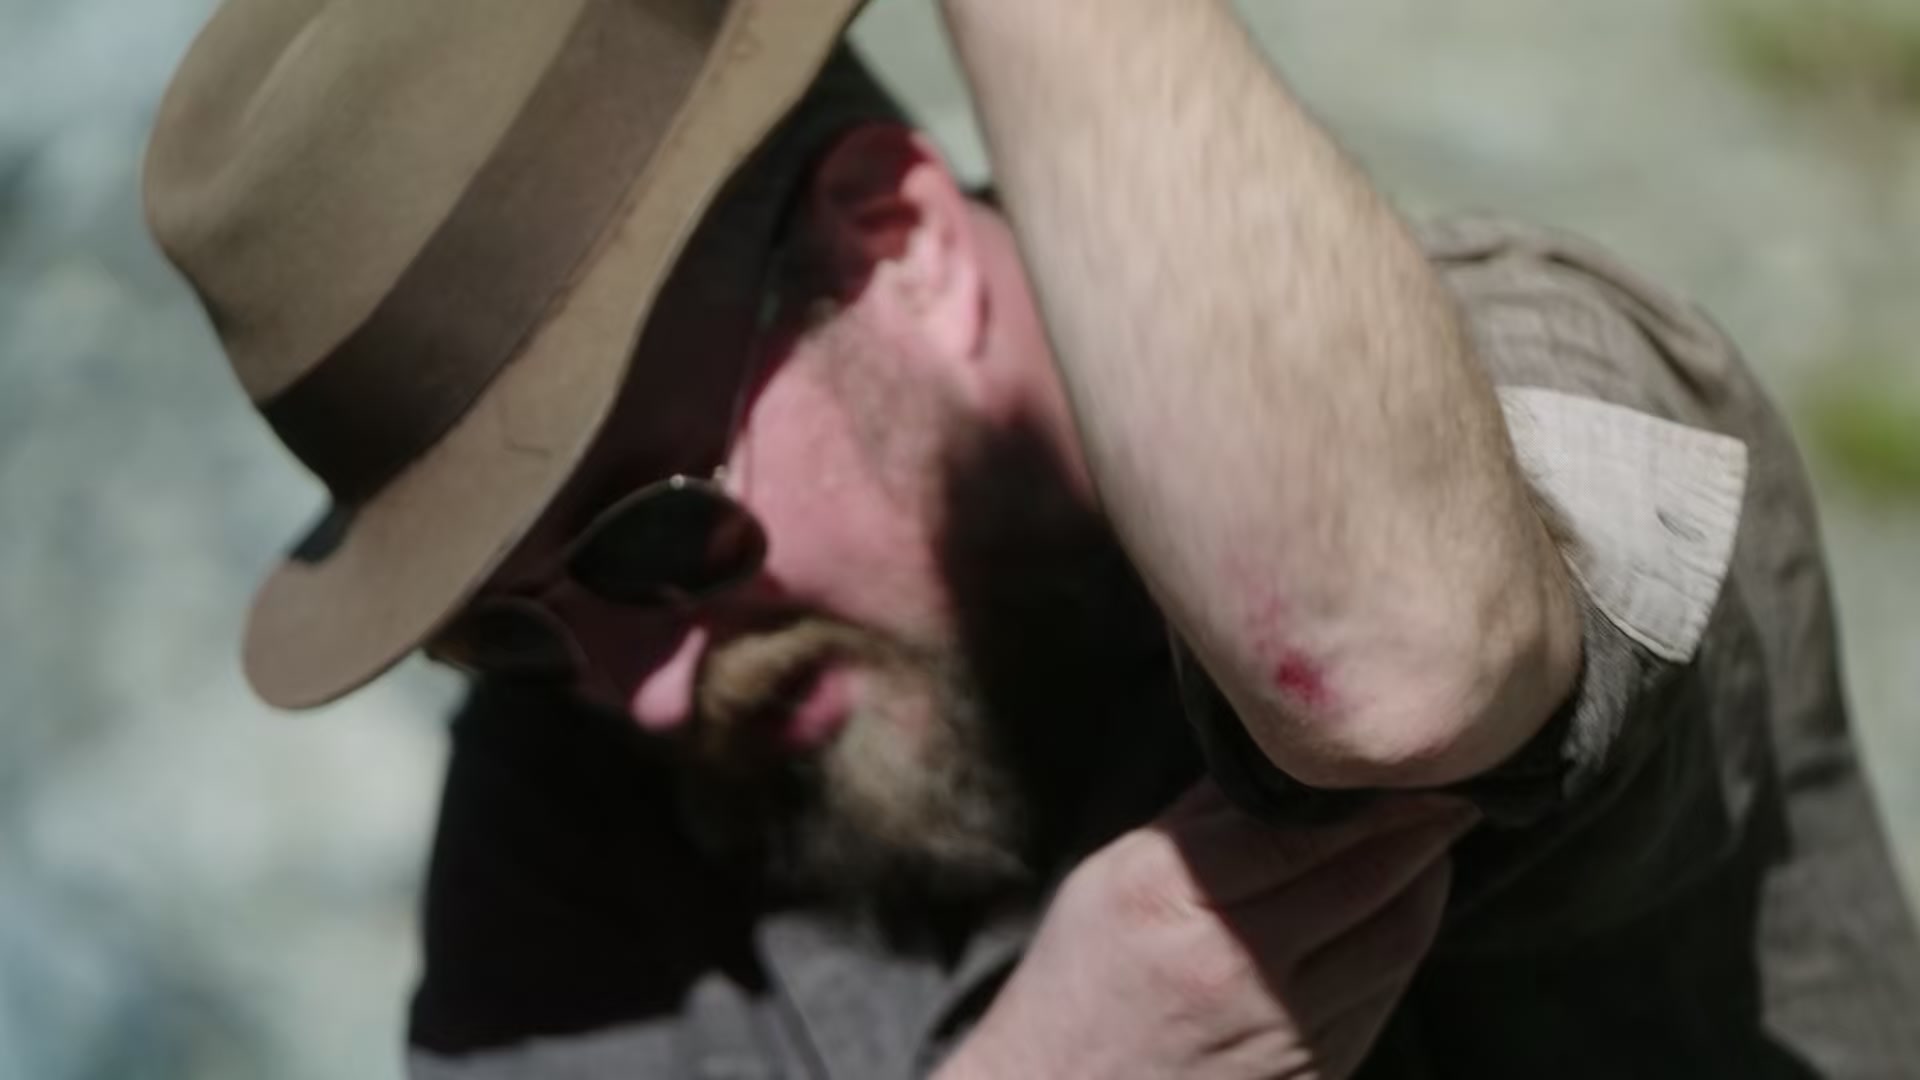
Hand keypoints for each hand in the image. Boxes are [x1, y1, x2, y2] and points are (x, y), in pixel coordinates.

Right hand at [939, 784, 1474, 1079]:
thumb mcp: (1112, 876)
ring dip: (1428, 884)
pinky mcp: (1309, 1075)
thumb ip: (1196, 817)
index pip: (1300, 833)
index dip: (1372, 796)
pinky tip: (1404, 912)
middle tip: (1454, 786)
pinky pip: (1381, 999)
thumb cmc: (1077, 982)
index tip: (1414, 760)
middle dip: (1422, 828)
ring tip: (1437, 841)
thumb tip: (1269, 752)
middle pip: (1365, 882)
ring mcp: (1279, 1030)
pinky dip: (1403, 945)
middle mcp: (1234, 965)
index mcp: (1172, 899)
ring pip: (1391, 943)